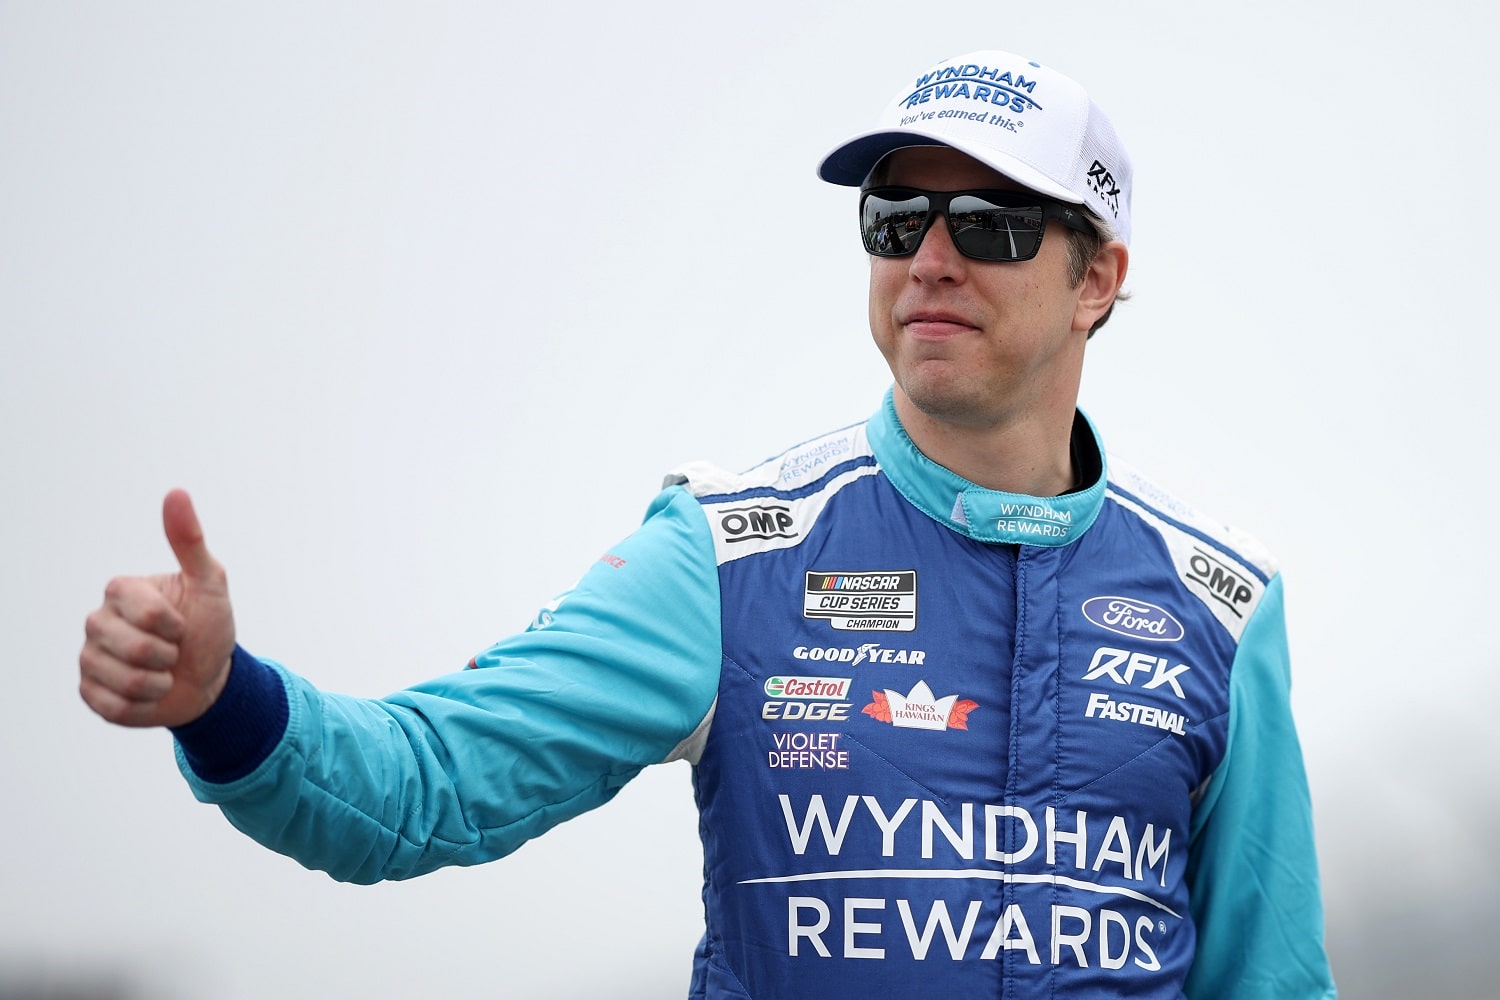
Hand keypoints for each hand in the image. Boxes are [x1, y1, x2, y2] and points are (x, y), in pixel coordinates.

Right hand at [79, 489, 236, 727]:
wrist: (208, 679)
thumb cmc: (208, 626)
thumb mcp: (209, 582)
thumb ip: (190, 541)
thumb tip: (176, 492)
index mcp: (121, 591)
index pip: (146, 613)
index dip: (175, 626)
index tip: (183, 624)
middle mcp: (98, 621)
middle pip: (135, 648)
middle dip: (170, 656)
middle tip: (175, 652)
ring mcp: (90, 658)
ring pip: (125, 680)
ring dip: (160, 683)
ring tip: (164, 673)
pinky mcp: (90, 693)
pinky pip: (114, 707)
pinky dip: (144, 706)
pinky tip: (150, 694)